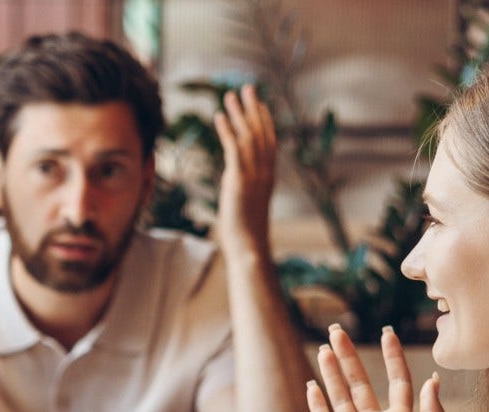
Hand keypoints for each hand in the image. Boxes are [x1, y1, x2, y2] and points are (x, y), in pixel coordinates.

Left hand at [213, 85, 277, 258]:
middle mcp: (264, 171)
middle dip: (253, 108)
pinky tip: (219, 116)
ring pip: (248, 136)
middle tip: (247, 87)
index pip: (270, 141)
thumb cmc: (246, 233)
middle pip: (261, 132)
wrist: (248, 247)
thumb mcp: (248, 204)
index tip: (258, 103)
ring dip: (239, 113)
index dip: (264, 120)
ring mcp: (252, 175)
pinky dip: (227, 130)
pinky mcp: (238, 181)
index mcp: (268, 176)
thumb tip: (237, 182)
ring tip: (229, 94)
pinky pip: (233, 149)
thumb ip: (245, 188)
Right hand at [306, 326, 444, 411]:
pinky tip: (311, 386)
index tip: (387, 332)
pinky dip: (317, 405)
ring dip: (332, 374)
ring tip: (324, 349)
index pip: (397, 381)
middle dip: (349, 357)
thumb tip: (432, 380)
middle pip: (360, 383)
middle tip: (337, 330)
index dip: (392, 357)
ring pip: (341, 398)